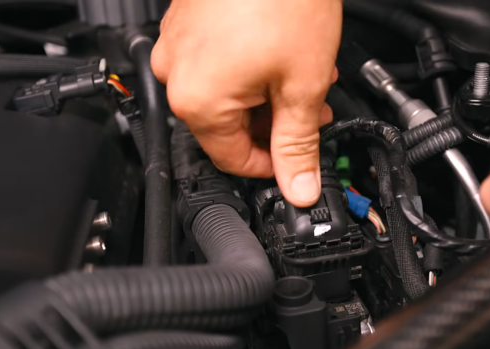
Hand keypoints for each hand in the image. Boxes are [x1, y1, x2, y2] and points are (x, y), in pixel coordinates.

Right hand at [152, 0, 341, 206]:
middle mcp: (176, 73)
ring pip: (226, 93)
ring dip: (268, 95)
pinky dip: (251, 68)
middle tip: (313, 112)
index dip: (273, 166)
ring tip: (307, 76)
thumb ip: (298, 144)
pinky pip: (217, 62)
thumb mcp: (302, 86)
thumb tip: (298, 187)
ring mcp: (179, 44)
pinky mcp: (188, 21)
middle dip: (277, 124)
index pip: (233, 160)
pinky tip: (284, 52)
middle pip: (228, 126)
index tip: (298, 161)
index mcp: (197, 100)